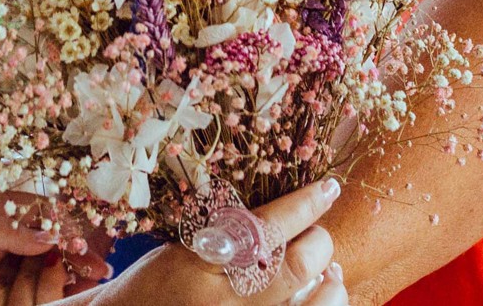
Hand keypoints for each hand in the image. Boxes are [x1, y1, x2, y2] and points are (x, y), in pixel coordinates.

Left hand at [0, 196, 108, 305]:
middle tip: (99, 268)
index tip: (88, 242)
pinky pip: (23, 296)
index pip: (40, 215)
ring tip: (89, 282)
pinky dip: (47, 295)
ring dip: (65, 276)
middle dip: (74, 253)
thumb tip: (51, 233)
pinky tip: (64, 296)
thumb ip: (5, 225)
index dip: (66, 226)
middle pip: (46, 243)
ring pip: (40, 271)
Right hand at [90, 181, 345, 305]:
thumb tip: (285, 217)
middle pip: (297, 267)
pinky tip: (321, 294)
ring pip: (313, 305)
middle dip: (318, 243)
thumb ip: (230, 236)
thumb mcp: (183, 250)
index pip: (265, 229)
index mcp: (200, 265)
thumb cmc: (153, 285)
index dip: (303, 206)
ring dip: (329, 283)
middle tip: (316, 235)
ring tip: (327, 271)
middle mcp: (226, 302)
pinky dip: (321, 305)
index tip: (327, 189)